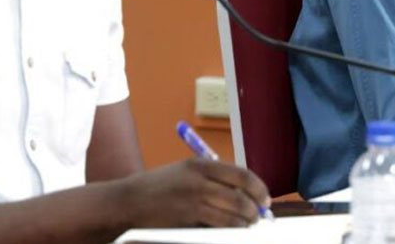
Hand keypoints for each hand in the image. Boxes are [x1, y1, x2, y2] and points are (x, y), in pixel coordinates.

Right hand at [116, 159, 270, 228]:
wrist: (128, 201)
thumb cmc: (159, 188)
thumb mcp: (186, 172)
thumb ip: (213, 179)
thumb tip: (244, 193)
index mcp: (201, 164)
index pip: (242, 174)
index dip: (259, 188)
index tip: (265, 198)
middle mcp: (199, 180)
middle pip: (240, 196)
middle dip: (255, 209)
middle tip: (259, 216)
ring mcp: (193, 200)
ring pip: (232, 214)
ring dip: (245, 222)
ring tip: (248, 225)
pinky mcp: (187, 218)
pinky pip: (218, 226)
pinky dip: (230, 229)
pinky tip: (233, 230)